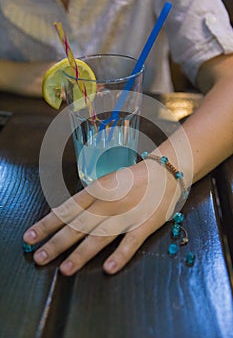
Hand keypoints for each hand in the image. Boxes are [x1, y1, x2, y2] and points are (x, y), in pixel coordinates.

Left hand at [23, 160, 178, 274]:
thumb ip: (88, 199)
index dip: (48, 224)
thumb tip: (64, 216)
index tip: (30, 238)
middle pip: (80, 224)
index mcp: (97, 190)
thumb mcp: (106, 183)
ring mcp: (127, 213)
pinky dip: (120, 255)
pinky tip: (108, 269)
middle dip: (57, 242)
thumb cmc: (132, 179)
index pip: (68, 208)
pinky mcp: (146, 224)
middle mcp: (109, 202)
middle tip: (39, 258)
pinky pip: (132, 241)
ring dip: (82, 253)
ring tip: (65, 269)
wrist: (165, 172)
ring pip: (101, 235)